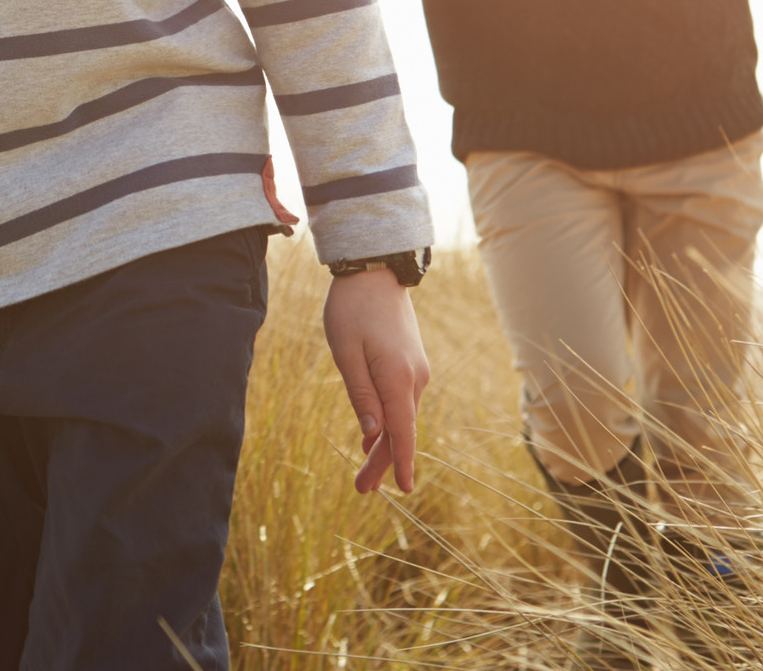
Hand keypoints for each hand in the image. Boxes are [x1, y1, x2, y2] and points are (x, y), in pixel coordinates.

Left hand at [323, 268, 430, 493]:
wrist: (375, 270)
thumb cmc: (352, 308)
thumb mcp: (345, 352)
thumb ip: (361, 395)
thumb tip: (373, 435)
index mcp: (397, 378)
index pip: (403, 431)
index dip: (402, 463)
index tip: (405, 491)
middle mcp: (415, 378)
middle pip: (401, 429)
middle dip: (383, 461)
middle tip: (361, 489)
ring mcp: (416, 370)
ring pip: (401, 415)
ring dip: (385, 442)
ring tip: (365, 469)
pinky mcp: (411, 362)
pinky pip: (401, 399)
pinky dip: (390, 421)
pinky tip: (376, 435)